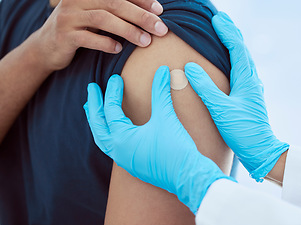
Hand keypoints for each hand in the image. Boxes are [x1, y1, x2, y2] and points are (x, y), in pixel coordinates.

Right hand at [30, 0, 167, 70]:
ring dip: (127, 30)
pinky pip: (87, 38)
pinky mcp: (64, 35)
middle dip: (140, 16)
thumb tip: (149, 17)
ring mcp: (69, 16)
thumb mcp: (96, 18)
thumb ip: (115, 13)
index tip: (159, 11)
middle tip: (160, 28)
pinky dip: (105, 43)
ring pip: (102, 18)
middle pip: (114, 3)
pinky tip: (118, 49)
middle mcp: (77, 0)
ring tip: (145, 41)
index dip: (141, 0)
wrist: (47, 47)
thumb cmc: (80, 32)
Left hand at [84, 66, 234, 213]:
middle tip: (91, 90)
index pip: (111, 110)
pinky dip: (108, 135)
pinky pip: (112, 148)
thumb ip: (161, 92)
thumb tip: (163, 70)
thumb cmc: (175, 148)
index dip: (113, 91)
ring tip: (93, 110)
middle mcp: (118, 151)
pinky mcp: (133, 166)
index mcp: (121, 139)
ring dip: (98, 123)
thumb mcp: (166, 117)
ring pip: (103, 139)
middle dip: (93, 106)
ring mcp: (124, 160)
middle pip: (98, 126)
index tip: (116, 78)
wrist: (187, 177)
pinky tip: (114, 130)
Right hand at [184, 12, 288, 181]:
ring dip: (233, 43)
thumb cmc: (241, 130)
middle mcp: (251, 80)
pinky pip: (241, 69)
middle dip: (231, 32)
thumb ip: (205, 87)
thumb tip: (190, 67)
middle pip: (242, 49)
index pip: (236, 48)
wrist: (259, 148)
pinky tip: (229, 62)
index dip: (226, 32)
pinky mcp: (248, 95)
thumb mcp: (220, 108)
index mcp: (246, 79)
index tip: (216, 19)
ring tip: (224, 33)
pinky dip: (234, 57)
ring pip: (243, 58)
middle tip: (220, 18)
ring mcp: (251, 87)